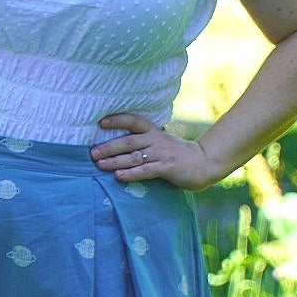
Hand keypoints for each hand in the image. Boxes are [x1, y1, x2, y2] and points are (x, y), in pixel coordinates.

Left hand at [91, 113, 217, 191]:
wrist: (204, 162)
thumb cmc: (177, 154)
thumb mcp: (161, 143)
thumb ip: (144, 143)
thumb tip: (117, 149)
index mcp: (154, 132)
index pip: (133, 121)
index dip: (117, 120)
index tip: (100, 122)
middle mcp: (156, 140)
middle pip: (128, 141)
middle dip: (108, 147)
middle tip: (92, 153)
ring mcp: (162, 154)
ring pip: (134, 156)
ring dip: (115, 161)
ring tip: (99, 165)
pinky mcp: (167, 167)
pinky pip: (145, 170)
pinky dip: (131, 174)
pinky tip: (118, 177)